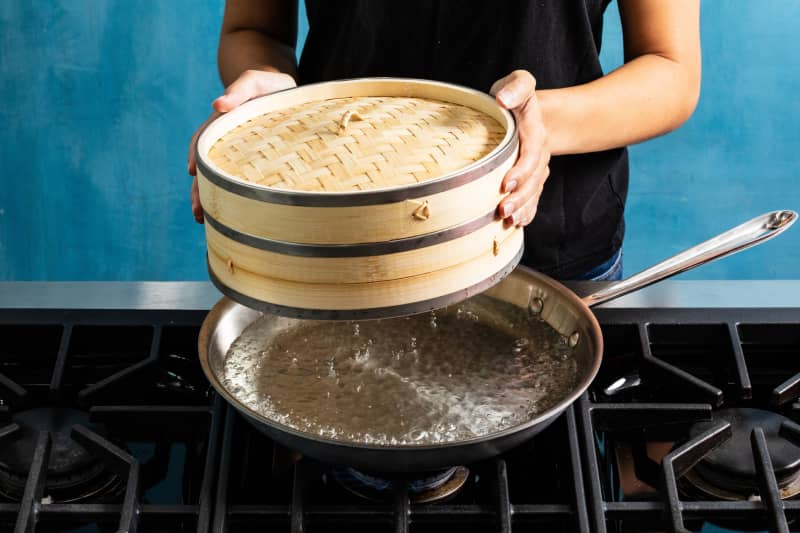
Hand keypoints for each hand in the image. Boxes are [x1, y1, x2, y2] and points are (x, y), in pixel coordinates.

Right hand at [188, 70, 295, 222]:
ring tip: (206, 221)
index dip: (196, 157)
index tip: (192, 174)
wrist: (283, 89)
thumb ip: (239, 89)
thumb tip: (218, 105)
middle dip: (200, 190)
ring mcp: (240, 154)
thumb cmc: (270, 84)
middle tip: (198, 214)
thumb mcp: (257, 81)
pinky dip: (235, 198)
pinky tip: (238, 217)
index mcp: (224, 124)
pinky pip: (241, 183)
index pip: (204, 142)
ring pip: (222, 178)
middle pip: (208, 167)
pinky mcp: (255, 163)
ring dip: (213, 198)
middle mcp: (227, 141)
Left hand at [490, 70, 549, 226]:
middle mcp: (538, 152)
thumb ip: (516, 87)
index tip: (505, 183)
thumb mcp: (518, 82)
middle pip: (534, 179)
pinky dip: (527, 211)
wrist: (527, 110)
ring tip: (508, 220)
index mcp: (534, 131)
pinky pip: (534, 197)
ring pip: (534, 191)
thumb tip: (503, 99)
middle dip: (520, 196)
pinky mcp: (531, 177)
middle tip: (502, 210)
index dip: (521, 171)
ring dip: (522, 207)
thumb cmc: (514, 95)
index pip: (531, 154)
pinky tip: (518, 224)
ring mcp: (537, 167)